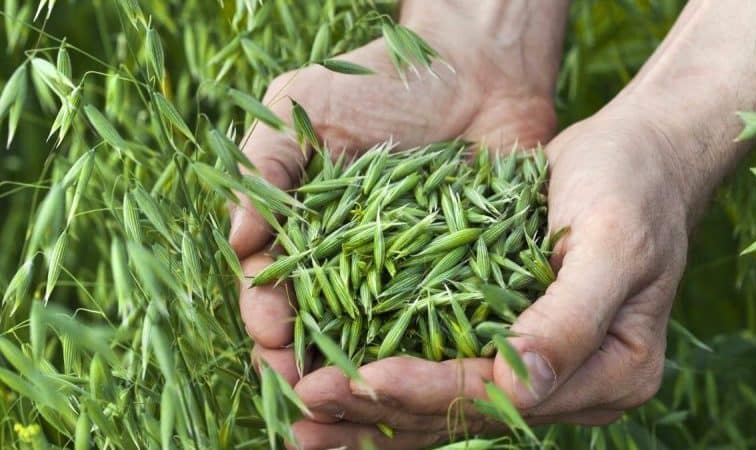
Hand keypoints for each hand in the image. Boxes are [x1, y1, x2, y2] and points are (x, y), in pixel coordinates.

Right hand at [234, 1, 564, 386]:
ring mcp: (406, 274)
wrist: (473, 68)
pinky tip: (427, 377)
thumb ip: (264, 164)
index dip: (265, 312)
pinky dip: (433, 351)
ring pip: (376, 338)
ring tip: (360, 396)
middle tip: (306, 387)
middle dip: (304, 360)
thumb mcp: (303, 105)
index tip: (271, 331)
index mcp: (304, 230)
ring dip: (362, 372)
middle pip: (318, 326)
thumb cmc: (377, 79)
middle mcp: (350, 263)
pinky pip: (444, 321)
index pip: (272, 285)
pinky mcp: (462, 276)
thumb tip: (239, 239)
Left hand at [290, 104, 690, 448]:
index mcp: (611, 371)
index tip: (356, 378)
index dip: (427, 390)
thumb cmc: (632, 185)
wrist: (640, 154)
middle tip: (305, 405)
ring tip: (305, 415)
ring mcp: (542, 368)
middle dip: (383, 410)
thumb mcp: (613, 242)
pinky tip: (344, 385)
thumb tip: (518, 391)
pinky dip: (395, 379)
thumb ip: (571, 319)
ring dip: (376, 410)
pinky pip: (448, 369)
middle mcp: (574, 384)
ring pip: (448, 403)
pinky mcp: (512, 340)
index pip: (501, 396)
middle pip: (466, 410)